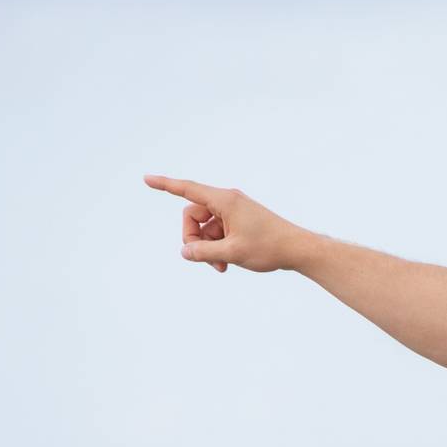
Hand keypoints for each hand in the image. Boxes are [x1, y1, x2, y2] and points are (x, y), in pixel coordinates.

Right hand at [143, 174, 313, 273]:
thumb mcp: (231, 253)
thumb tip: (184, 252)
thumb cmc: (269, 248)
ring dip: (207, 247)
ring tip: (220, 267)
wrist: (299, 250)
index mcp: (225, 201)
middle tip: (203, 259)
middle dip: (193, 238)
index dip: (165, 185)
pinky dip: (218, 246)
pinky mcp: (240, 221)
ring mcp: (235, 211)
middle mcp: (228, 201)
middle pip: (193, 215)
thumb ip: (203, 252)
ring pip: (206, 227)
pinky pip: (218, 231)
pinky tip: (226, 264)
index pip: (188, 189)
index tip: (147, 179)